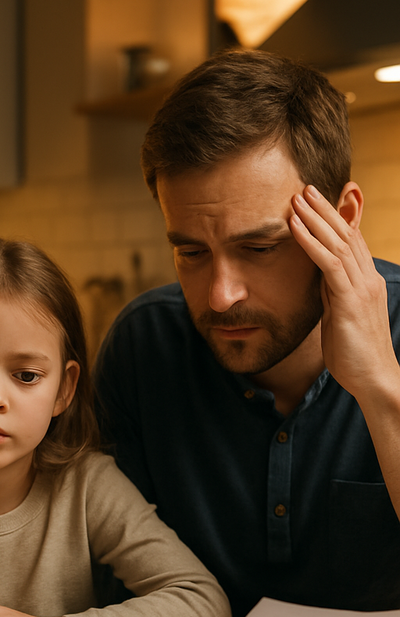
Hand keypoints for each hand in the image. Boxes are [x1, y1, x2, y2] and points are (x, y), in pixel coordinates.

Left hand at [290, 184, 398, 399]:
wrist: (373, 378)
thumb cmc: (353, 352)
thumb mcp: (339, 316)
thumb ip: (332, 294)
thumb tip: (320, 278)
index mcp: (365, 282)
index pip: (351, 241)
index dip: (334, 219)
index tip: (315, 201)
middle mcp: (367, 279)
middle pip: (346, 234)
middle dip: (325, 209)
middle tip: (305, 188)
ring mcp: (361, 287)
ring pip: (338, 242)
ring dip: (315, 218)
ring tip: (296, 199)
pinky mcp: (350, 300)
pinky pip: (328, 264)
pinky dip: (311, 242)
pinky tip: (295, 228)